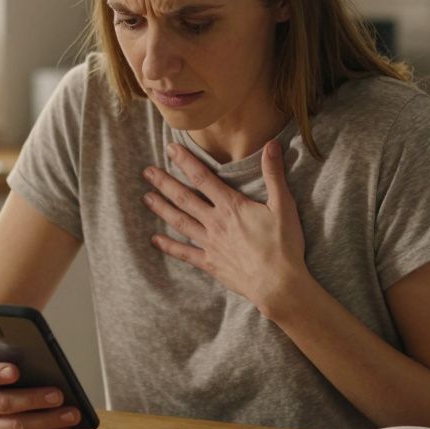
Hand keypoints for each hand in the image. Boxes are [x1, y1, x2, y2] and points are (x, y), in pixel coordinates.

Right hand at [0, 361, 86, 428]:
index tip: (15, 371)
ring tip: (74, 415)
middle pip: (4, 403)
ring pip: (18, 427)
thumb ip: (20, 362)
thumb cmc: (5, 376)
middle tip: (59, 395)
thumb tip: (52, 367)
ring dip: (49, 422)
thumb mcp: (5, 362)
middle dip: (34, 400)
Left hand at [141, 141, 307, 314]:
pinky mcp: (210, 263)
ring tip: (146, 197)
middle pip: (184, 198)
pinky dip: (169, 246)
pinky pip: (184, 253)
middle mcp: (215, 222)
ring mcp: (210, 243)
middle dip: (164, 183)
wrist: (278, 284)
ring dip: (162, 209)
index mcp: (231, 206)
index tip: (170, 149)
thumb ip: (274, 174)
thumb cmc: (283, 246)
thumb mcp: (283, 205)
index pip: (203, 178)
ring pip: (180, 222)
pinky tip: (155, 239)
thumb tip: (272, 144)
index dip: (185, 161)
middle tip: (147, 172)